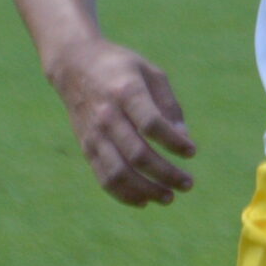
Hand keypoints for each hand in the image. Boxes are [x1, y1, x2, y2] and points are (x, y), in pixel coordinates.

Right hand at [49, 39, 195, 206]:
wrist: (74, 65)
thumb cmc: (121, 68)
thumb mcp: (151, 72)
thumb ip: (169, 105)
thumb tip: (184, 138)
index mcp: (126, 92)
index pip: (151, 124)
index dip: (174, 143)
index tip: (191, 152)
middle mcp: (107, 115)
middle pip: (138, 154)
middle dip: (166, 174)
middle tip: (187, 183)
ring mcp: (94, 134)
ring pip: (119, 172)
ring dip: (147, 190)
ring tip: (168, 197)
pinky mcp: (86, 147)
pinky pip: (104, 178)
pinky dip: (125, 194)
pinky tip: (144, 201)